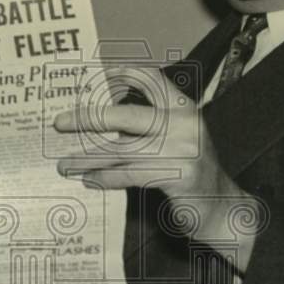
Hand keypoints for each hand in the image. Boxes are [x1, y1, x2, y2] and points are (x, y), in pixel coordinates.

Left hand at [53, 66, 261, 268]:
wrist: (224, 209)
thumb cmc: (193, 175)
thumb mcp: (178, 141)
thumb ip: (150, 128)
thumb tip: (103, 120)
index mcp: (184, 109)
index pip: (152, 79)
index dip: (124, 74)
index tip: (98, 77)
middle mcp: (184, 123)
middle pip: (126, 115)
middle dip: (88, 118)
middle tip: (59, 123)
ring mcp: (182, 150)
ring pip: (122, 150)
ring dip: (88, 158)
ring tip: (64, 164)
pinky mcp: (178, 176)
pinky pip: (130, 174)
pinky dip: (106, 178)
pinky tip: (90, 181)